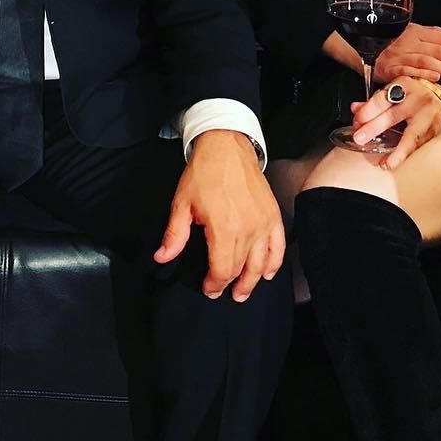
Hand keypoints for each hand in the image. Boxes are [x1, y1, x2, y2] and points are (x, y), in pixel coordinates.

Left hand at [154, 130, 284, 301]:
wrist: (226, 146)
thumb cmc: (204, 172)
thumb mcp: (182, 203)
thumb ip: (175, 235)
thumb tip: (162, 257)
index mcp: (224, 229)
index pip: (222, 270)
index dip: (214, 284)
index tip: (208, 289)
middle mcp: (248, 230)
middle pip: (241, 269)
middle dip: (231, 285)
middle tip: (224, 293)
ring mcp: (263, 223)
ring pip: (262, 264)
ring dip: (253, 281)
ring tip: (244, 291)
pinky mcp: (273, 215)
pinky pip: (278, 246)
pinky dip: (274, 263)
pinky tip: (268, 272)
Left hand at [351, 75, 440, 169]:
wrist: (440, 94)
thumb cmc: (412, 92)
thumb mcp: (393, 89)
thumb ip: (374, 102)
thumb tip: (355, 110)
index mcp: (404, 85)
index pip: (382, 100)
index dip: (367, 111)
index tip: (356, 122)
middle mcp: (418, 100)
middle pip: (394, 116)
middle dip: (374, 128)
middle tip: (359, 139)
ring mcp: (429, 116)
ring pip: (412, 135)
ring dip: (398, 151)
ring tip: (386, 163)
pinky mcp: (435, 130)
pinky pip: (419, 144)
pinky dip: (405, 154)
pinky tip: (394, 162)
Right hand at [373, 22, 440, 84]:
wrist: (359, 48)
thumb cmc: (388, 42)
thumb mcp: (410, 32)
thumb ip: (433, 34)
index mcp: (416, 31)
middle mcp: (408, 41)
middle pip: (439, 50)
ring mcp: (398, 55)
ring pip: (427, 60)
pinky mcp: (389, 68)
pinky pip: (408, 70)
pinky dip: (423, 73)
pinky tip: (436, 77)